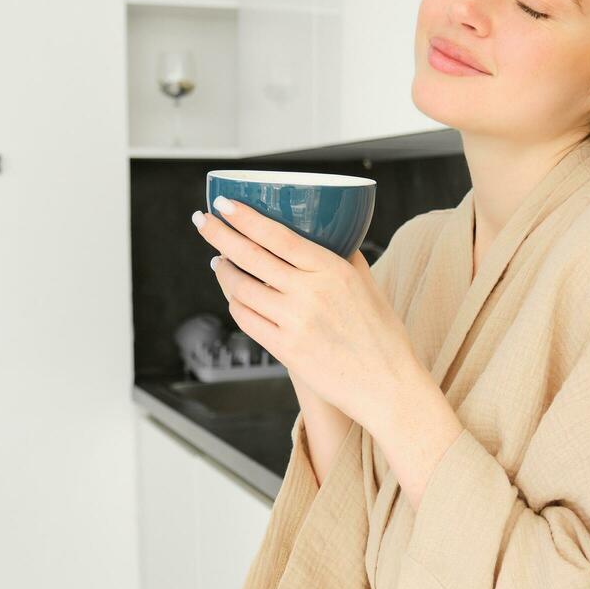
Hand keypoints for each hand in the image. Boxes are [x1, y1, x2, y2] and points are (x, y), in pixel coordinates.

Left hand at [193, 198, 433, 442]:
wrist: (387, 385)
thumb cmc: (383, 336)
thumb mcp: (370, 287)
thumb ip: (346, 259)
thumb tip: (332, 237)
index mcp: (332, 271)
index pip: (277, 236)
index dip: (245, 218)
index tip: (223, 204)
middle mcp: (309, 293)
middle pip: (250, 256)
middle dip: (219, 234)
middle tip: (202, 220)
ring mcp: (293, 323)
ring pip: (241, 289)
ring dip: (223, 271)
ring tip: (218, 261)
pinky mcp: (284, 350)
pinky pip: (246, 320)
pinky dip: (234, 303)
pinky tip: (233, 296)